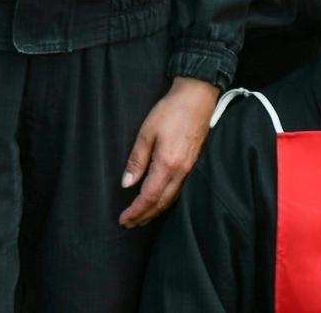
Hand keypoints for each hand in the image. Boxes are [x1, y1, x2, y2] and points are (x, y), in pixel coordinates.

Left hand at [118, 76, 218, 227]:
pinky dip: (166, 199)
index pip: (149, 197)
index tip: (123, 219)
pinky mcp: (193, 161)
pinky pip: (179, 188)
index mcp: (167, 164)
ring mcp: (189, 167)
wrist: (198, 96)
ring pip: (172, 197)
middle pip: (162, 202)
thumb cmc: (171, 110)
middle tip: (129, 224)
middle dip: (145, 216)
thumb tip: (126, 184)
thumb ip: (136, 160)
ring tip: (142, 217)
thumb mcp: (147, 132)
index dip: (136, 211)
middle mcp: (181, 170)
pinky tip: (160, 198)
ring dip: (156, 210)